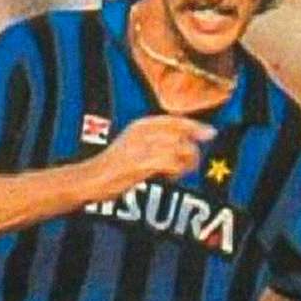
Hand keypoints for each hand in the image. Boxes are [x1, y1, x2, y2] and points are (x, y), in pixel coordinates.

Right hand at [86, 115, 214, 199]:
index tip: (209, 132)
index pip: (174, 120)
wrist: (90, 179)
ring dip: (185, 162)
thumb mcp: (133, 146)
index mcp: (140, 125)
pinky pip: (172, 163)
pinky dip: (176, 171)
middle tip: (194, 161)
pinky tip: (169, 178)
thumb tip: (183, 143)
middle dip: (194, 146)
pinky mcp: (142, 163)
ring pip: (180, 148)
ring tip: (178, 173)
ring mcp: (142, 147)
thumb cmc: (112, 168)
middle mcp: (142, 132)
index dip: (194, 125)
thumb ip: (154, 142)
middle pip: (180, 133)